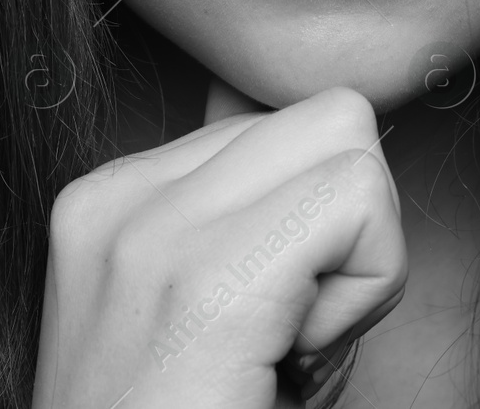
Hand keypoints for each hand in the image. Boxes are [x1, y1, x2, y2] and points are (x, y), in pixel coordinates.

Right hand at [31, 78, 406, 408]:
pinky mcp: (205, 279)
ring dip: (360, 259)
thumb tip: (331, 135)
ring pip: (352, 142)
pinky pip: (359, 203)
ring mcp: (148, 228)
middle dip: (350, 222)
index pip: (280, 119)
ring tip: (287, 350)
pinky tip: (298, 362)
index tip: (268, 319)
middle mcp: (118, 196)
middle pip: (326, 116)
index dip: (316, 224)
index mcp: (111, 200)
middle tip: (293, 331)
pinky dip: (368, 288)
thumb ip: (244, 217)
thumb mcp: (198, 316)